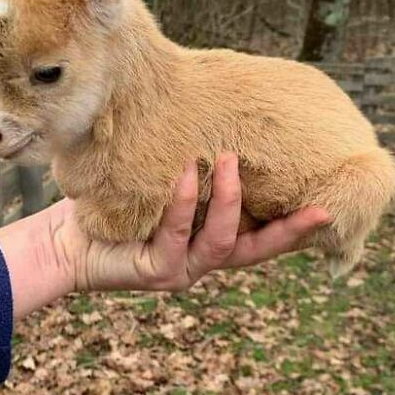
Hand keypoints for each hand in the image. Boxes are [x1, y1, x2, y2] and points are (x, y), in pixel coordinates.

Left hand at [0, 153, 330, 319]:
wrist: (67, 238)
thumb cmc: (118, 205)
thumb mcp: (166, 184)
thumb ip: (196, 171)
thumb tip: (222, 123)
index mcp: (212, 242)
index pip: (264, 236)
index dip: (296, 226)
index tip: (327, 207)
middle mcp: (203, 260)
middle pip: (258, 251)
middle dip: (289, 231)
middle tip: (318, 208)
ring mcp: (182, 270)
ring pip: (223, 242)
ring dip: (230, 200)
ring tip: (231, 160)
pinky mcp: (156, 271)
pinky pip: (177, 235)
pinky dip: (183, 202)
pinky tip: (185, 174)